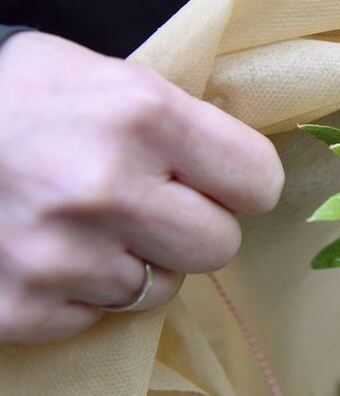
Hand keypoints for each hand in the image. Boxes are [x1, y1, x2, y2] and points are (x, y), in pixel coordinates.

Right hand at [0, 33, 283, 341]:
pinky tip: (44, 250)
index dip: (242, 183)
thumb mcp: (107, 77)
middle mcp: (105, 188)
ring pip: (161, 288)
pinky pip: (96, 318)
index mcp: (141, 116)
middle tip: (151, 205)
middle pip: (220, 246)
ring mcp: (59, 255)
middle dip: (194, 228)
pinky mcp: (20, 307)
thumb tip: (244, 170)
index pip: (259, 181)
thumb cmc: (18, 96)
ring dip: (135, 262)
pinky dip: (79, 293)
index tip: (218, 180)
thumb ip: (182, 122)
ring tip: (84, 222)